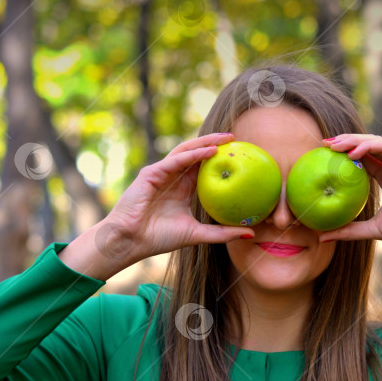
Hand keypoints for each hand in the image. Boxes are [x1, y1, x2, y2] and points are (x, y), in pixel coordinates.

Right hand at [103, 132, 253, 259]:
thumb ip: (222, 233)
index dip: (220, 158)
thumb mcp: (197, 234)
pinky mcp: (151, 174)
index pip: (203, 167)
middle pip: (196, 153)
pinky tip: (209, 151)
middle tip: (236, 138)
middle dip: (215, 143)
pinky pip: (175, 161)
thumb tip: (250, 232)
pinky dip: (192, 154)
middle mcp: (173, 177)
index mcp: (183, 188)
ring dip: (206, 142)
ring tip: (226, 138)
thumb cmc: (159, 238)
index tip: (240, 154)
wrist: (131, 242)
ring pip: (186, 151)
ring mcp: (161, 173)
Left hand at [318, 134, 381, 244]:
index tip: (323, 156)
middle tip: (323, 144)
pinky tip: (352, 153)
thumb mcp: (374, 229)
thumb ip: (350, 230)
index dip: (344, 155)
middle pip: (366, 146)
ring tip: (334, 144)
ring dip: (353, 140)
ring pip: (374, 142)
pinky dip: (367, 147)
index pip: (363, 159)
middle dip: (344, 141)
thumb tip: (323, 237)